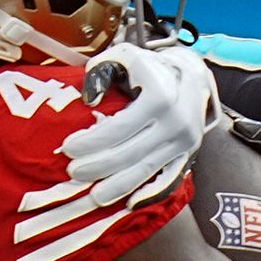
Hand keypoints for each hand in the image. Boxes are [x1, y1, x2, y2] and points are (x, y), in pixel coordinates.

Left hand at [63, 42, 219, 206]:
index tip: (68, 148)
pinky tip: (129, 203)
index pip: (119, 127)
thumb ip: (101, 72)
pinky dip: (149, 193)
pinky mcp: (188, 154)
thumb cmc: (150, 68)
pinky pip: (167, 179)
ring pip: (145, 170)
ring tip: (94, 195)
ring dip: (117, 186)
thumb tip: (88, 100)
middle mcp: (176, 121)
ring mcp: (184, 141)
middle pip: (129, 153)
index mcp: (160, 95)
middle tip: (73, 172)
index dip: (91, 141)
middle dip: (98, 166)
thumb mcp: (124, 57)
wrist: (192, 76)